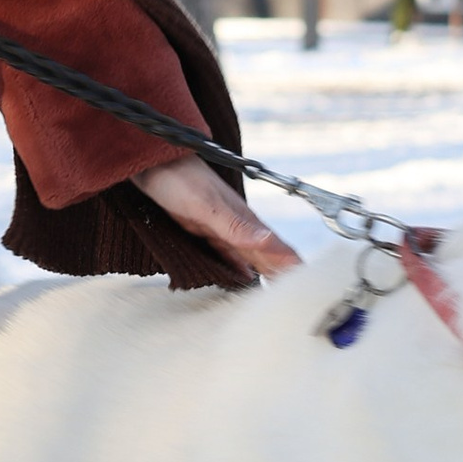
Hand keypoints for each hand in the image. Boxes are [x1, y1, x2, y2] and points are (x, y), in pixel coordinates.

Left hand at [135, 150, 300, 278]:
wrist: (152, 162)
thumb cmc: (179, 179)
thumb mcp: (207, 205)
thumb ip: (236, 226)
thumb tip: (269, 241)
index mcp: (244, 220)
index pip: (277, 248)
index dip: (293, 266)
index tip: (311, 288)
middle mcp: (237, 225)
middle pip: (267, 256)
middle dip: (285, 275)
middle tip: (300, 299)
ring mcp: (222, 228)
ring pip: (250, 257)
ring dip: (266, 273)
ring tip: (279, 294)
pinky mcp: (204, 231)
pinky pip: (229, 256)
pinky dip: (240, 270)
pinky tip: (244, 278)